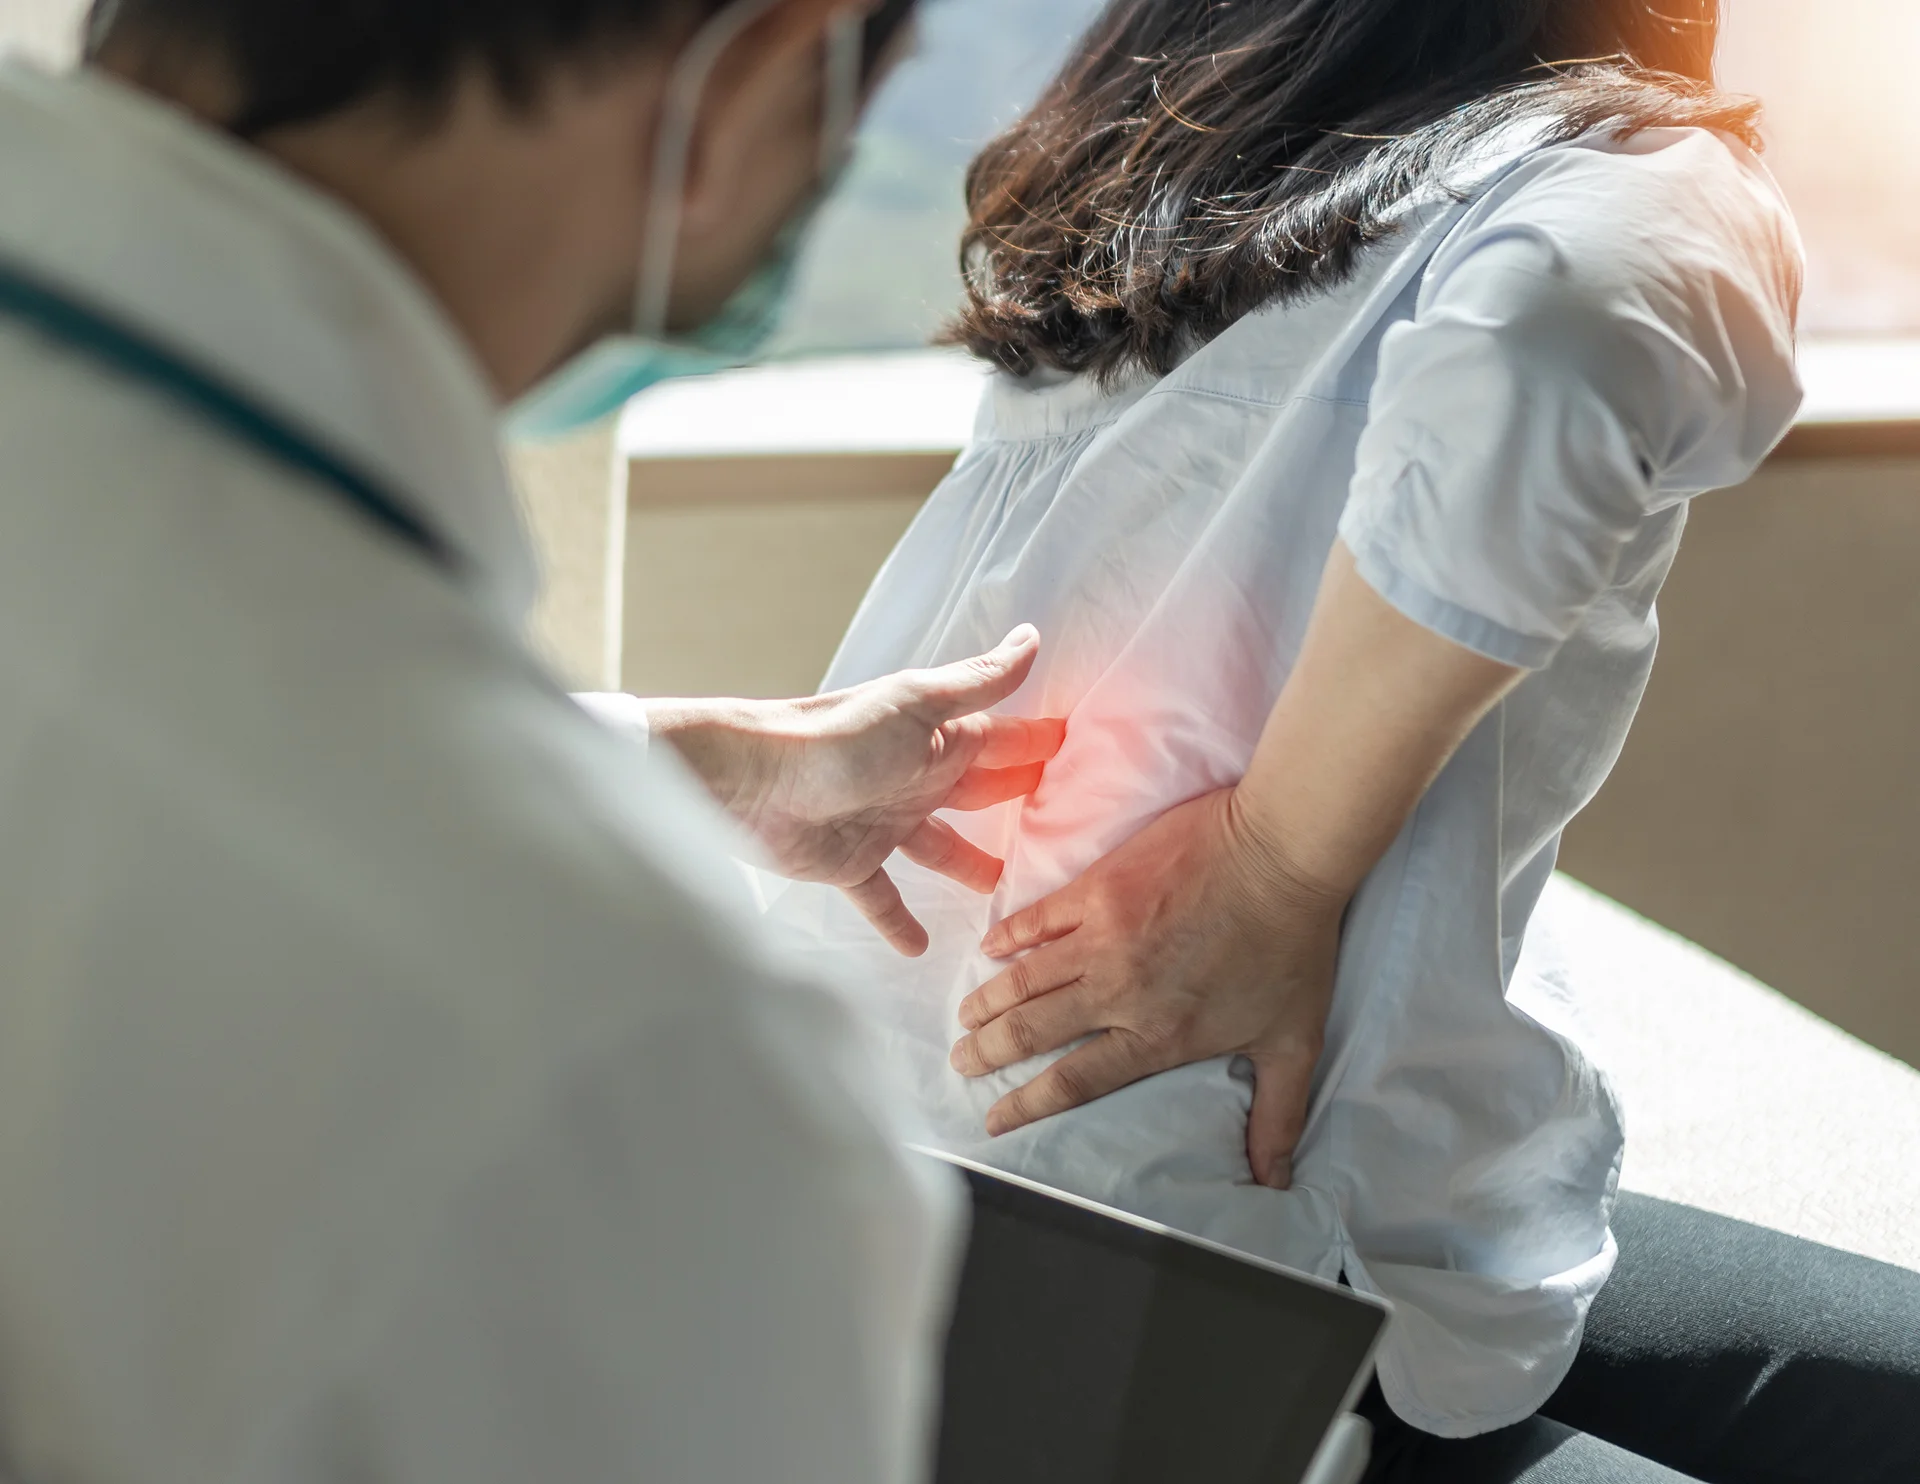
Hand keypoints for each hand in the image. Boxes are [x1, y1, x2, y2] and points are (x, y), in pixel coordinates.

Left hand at [668, 628, 1064, 954]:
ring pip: (943, 849)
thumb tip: (1031, 637)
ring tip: (1011, 893)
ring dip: (973, 868)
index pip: (1007, 744)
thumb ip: (977, 682)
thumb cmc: (836, 738)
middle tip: (1071, 828)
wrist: (749, 781)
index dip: (1043, 750)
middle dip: (1020, 806)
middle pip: (981, 796)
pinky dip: (901, 922)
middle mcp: (919, 779)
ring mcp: (886, 822)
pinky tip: (923, 950)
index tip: (1093, 761)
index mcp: (940, 739)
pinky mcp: (852, 864)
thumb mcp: (918, 706)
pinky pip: (885, 898)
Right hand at [949, 788, 1344, 1189]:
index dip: (1027, 1104)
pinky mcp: (1097, 889)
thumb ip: (1277, 1114)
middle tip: (962, 1060)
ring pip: (1023, 979)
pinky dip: (1007, 935)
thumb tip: (1274, 1179)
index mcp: (1157, 1035)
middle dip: (987, 1052)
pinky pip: (1037, 918)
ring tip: (964, 1018)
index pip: (1075, 1081)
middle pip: (1031, 1031)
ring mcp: (1101, 937)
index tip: (995, 1120)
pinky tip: (989, 947)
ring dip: (986, 1001)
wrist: (1281, 855)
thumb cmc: (1292, 948)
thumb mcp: (1292, 1041)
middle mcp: (1118, 992)